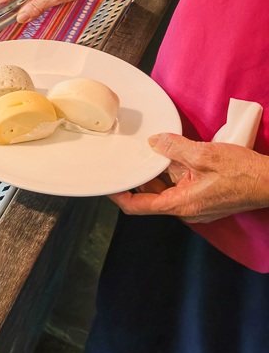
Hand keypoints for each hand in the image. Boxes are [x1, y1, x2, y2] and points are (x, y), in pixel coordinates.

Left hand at [109, 134, 268, 222]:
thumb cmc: (244, 173)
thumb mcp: (204, 154)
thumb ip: (174, 148)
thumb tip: (155, 142)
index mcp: (180, 204)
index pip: (137, 206)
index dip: (119, 195)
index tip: (108, 184)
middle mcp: (186, 210)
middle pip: (151, 196)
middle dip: (141, 177)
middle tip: (131, 159)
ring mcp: (197, 206)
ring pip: (167, 190)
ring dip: (161, 172)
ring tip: (156, 151)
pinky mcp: (206, 200)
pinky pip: (182, 187)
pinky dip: (176, 173)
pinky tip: (179, 156)